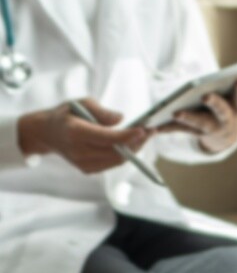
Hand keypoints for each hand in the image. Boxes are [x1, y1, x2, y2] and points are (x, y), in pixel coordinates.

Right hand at [17, 99, 151, 173]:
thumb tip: (120, 119)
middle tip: (152, 131)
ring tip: (147, 136)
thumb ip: (101, 111)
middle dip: (137, 142)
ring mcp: (82, 163)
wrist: (48, 133)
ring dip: (134, 149)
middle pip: (114, 152)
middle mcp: (78, 151)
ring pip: (115, 161)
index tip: (144, 129)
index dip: (127, 136)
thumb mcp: (82, 103)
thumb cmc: (67, 113)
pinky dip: (125, 154)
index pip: (106, 138)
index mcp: (75, 133)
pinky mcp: (87, 169)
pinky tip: (134, 143)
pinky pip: (111, 164)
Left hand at [159, 71, 236, 153]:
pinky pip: (181, 130)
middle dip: (215, 103)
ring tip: (176, 112)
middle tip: (206, 96)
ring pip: (200, 123)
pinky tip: (155, 126)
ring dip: (189, 118)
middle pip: (222, 111)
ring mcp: (212, 128)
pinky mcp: (195, 133)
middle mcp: (229, 119)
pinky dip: (168, 128)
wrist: (226, 139)